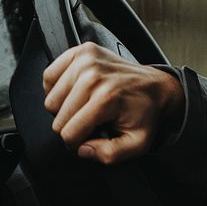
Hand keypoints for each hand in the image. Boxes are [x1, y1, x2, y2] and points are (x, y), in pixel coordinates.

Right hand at [42, 41, 184, 163]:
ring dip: (64, 107)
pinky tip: (75, 92)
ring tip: (85, 105)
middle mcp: (94, 76)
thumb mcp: (137, 143)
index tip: (89, 137)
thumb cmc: (146, 112)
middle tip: (91, 120)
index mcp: (106, 98)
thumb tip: (83, 149)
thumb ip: (109, 154)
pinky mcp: (81, 51)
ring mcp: (86, 60)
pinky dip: (57, 87)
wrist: (157, 86)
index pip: (69, 133)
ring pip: (51, 99)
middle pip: (58, 117)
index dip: (77, 142)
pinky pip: (49, 76)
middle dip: (72, 125)